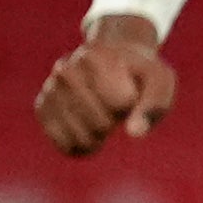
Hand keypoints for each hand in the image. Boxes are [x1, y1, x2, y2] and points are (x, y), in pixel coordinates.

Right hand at [35, 13, 176, 155]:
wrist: (114, 60)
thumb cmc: (139, 73)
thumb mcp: (159, 80)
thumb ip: (154, 104)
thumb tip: (134, 133)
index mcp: (94, 56)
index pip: (118, 103)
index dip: (131, 105)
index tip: (130, 92)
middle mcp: (65, 69)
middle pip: (99, 123)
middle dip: (116, 122)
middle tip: (117, 108)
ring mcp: (50, 88)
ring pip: (79, 136)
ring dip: (100, 138)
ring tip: (104, 119)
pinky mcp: (43, 108)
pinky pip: (63, 143)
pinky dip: (82, 147)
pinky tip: (91, 135)